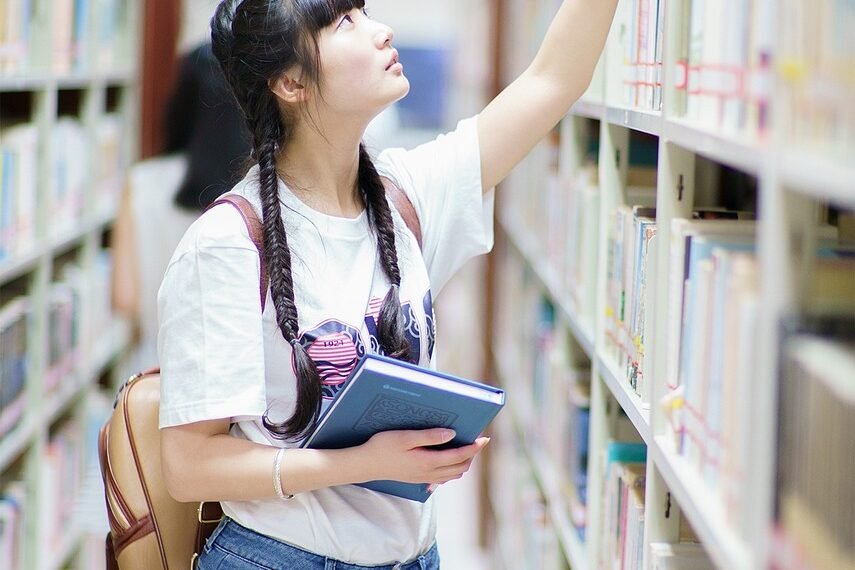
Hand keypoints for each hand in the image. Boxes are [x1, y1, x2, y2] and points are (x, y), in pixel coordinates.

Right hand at [358, 429, 489, 487]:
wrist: (366, 465)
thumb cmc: (383, 447)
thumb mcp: (405, 437)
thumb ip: (429, 436)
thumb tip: (451, 434)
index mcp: (428, 462)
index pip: (459, 456)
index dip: (474, 448)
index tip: (484, 439)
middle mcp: (429, 473)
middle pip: (460, 467)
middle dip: (471, 455)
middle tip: (477, 441)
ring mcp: (424, 478)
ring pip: (453, 474)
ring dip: (462, 462)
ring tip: (465, 448)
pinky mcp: (418, 479)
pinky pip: (442, 477)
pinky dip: (451, 469)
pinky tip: (448, 460)